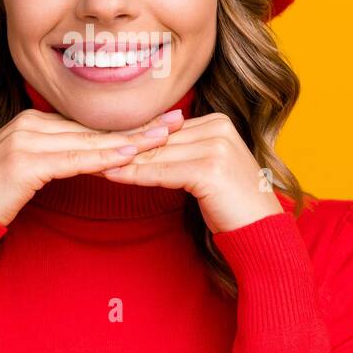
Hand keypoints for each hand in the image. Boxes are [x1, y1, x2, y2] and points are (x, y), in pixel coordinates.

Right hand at [0, 105, 186, 226]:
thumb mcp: (25, 172)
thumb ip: (53, 160)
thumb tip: (88, 160)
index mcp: (31, 122)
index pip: (89, 124)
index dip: (126, 124)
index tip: (161, 120)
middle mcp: (29, 124)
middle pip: (94, 127)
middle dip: (137, 125)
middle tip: (177, 120)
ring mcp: (25, 140)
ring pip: (89, 140)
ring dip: (130, 140)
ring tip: (165, 136)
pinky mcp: (23, 161)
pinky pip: (72, 159)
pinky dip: (103, 158)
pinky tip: (129, 156)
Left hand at [99, 112, 283, 233]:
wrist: (261, 231)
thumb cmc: (230, 204)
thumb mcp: (204, 169)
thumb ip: (179, 151)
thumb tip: (137, 144)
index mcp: (218, 121)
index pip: (165, 128)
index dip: (134, 138)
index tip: (103, 142)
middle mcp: (219, 127)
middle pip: (160, 139)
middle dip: (125, 147)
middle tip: (90, 151)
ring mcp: (216, 146)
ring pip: (157, 153)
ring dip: (124, 160)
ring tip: (94, 162)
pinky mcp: (210, 168)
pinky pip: (162, 171)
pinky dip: (135, 174)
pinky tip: (112, 175)